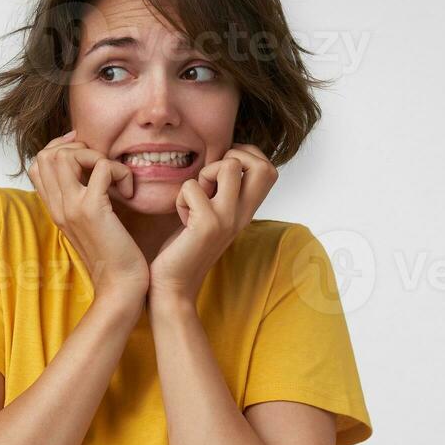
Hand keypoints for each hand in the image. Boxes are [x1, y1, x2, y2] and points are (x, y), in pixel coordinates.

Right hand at [27, 130, 148, 303]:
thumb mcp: (90, 224)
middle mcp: (57, 206)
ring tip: (114, 177)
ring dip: (96, 156)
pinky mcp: (93, 209)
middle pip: (47, 154)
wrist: (120, 286)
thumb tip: (92, 174)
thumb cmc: (114, 255)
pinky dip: (120, 171)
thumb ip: (82, 200)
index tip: (88, 155)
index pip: (38, 163)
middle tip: (102, 164)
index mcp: (55, 209)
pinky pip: (102, 167)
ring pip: (66, 156)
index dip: (61, 149)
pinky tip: (129, 192)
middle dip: (78, 148)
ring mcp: (71, 207)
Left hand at [148, 143, 277, 305]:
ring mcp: (227, 219)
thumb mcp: (213, 214)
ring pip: (229, 166)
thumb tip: (223, 161)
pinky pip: (192, 186)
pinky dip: (180, 198)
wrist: (174, 286)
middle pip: (263, 165)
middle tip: (212, 180)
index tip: (222, 173)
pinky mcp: (207, 225)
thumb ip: (223, 192)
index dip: (246, 157)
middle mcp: (244, 215)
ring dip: (205, 173)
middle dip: (234, 157)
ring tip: (197, 198)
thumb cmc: (186, 247)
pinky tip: (182, 219)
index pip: (269, 169)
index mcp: (247, 211)